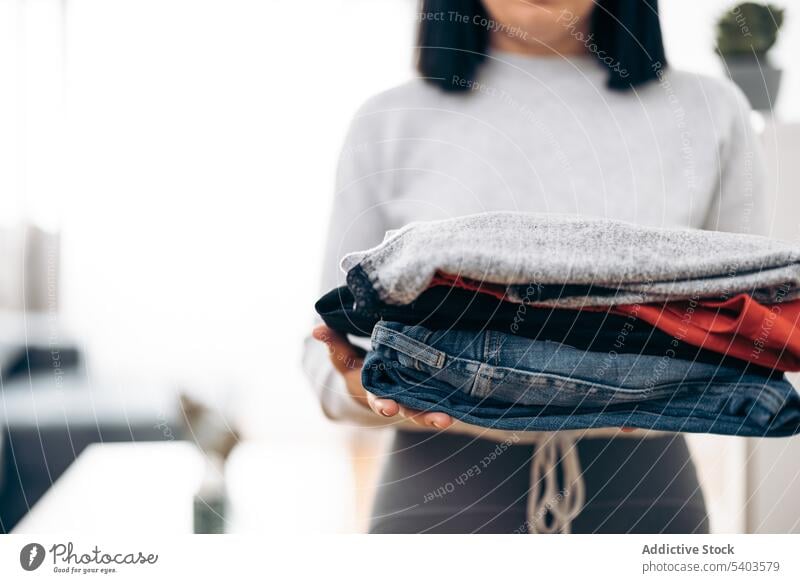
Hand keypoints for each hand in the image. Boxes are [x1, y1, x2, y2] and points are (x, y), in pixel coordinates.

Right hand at [312, 325, 453, 429]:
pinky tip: (469, 402)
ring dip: (439, 414)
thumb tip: (317, 328)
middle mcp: (398, 398)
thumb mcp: (346, 356)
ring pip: (428, 408)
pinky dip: (454, 402)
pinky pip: (443, 398)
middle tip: (437, 420)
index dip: (383, 403)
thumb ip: (334, 343)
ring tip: (452, 418)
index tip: (387, 406)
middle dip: (422, 416)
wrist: (381, 376)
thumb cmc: (361, 366)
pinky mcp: (433, 391)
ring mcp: (416, 396)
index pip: (378, 399)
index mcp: (376, 390)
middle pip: (409, 410)